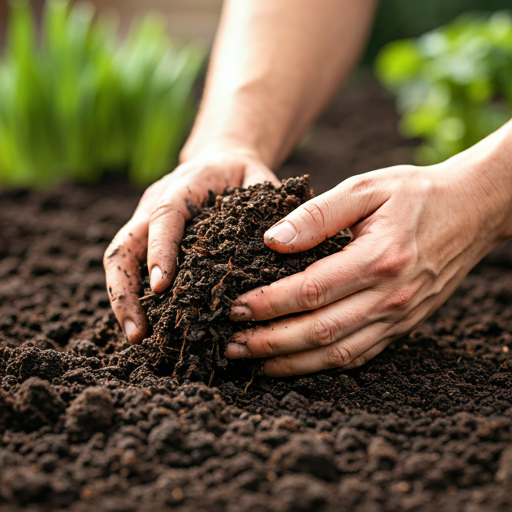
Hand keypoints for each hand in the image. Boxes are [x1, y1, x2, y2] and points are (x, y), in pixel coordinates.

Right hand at [104, 147, 278, 343]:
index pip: (164, 216)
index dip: (159, 250)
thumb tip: (279, 243)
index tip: (161, 287)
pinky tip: (148, 325)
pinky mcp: (147, 237)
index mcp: (183, 186)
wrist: (221, 160)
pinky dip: (135, 296)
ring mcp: (145, 221)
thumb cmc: (242, 174)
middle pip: (124, 246)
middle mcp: (155, 203)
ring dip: (124, 300)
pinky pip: (131, 266)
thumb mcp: (260, 179)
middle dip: (125, 291)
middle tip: (139, 334)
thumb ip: (268, 202)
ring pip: (120, 260)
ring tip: (139, 338)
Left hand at [225, 162, 510, 376]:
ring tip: (253, 362)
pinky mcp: (404, 325)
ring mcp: (399, 316)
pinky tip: (295, 363)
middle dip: (269, 341)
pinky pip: (360, 355)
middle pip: (319, 331)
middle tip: (232, 344)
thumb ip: (317, 214)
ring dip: (291, 362)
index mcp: (378, 258)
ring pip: (338, 353)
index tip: (235, 306)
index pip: (310, 290)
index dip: (269, 303)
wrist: (472, 210)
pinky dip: (323, 365)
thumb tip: (273, 240)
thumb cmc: (416, 194)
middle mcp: (390, 295)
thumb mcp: (365, 188)